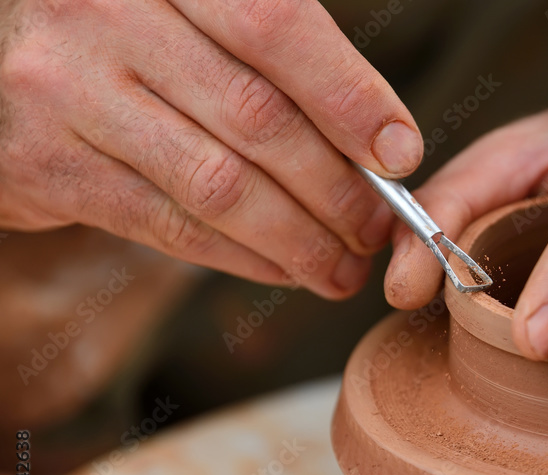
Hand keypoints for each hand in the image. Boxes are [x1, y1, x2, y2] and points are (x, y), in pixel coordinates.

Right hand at [0, 0, 421, 298]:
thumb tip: (380, 145)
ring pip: (217, 184)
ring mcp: (68, 90)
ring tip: (342, 267)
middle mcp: (106, 14)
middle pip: (256, 116)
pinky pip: (168, 225)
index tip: (400, 154)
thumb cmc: (129, 31)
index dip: (349, 96)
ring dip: (297, 239)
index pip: (275, 24)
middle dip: (335, 187)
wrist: (0, 54)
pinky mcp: (49, 165)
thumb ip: (274, 57)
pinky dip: (241, 257)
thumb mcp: (194, 9)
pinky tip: (284, 269)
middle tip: (379, 227)